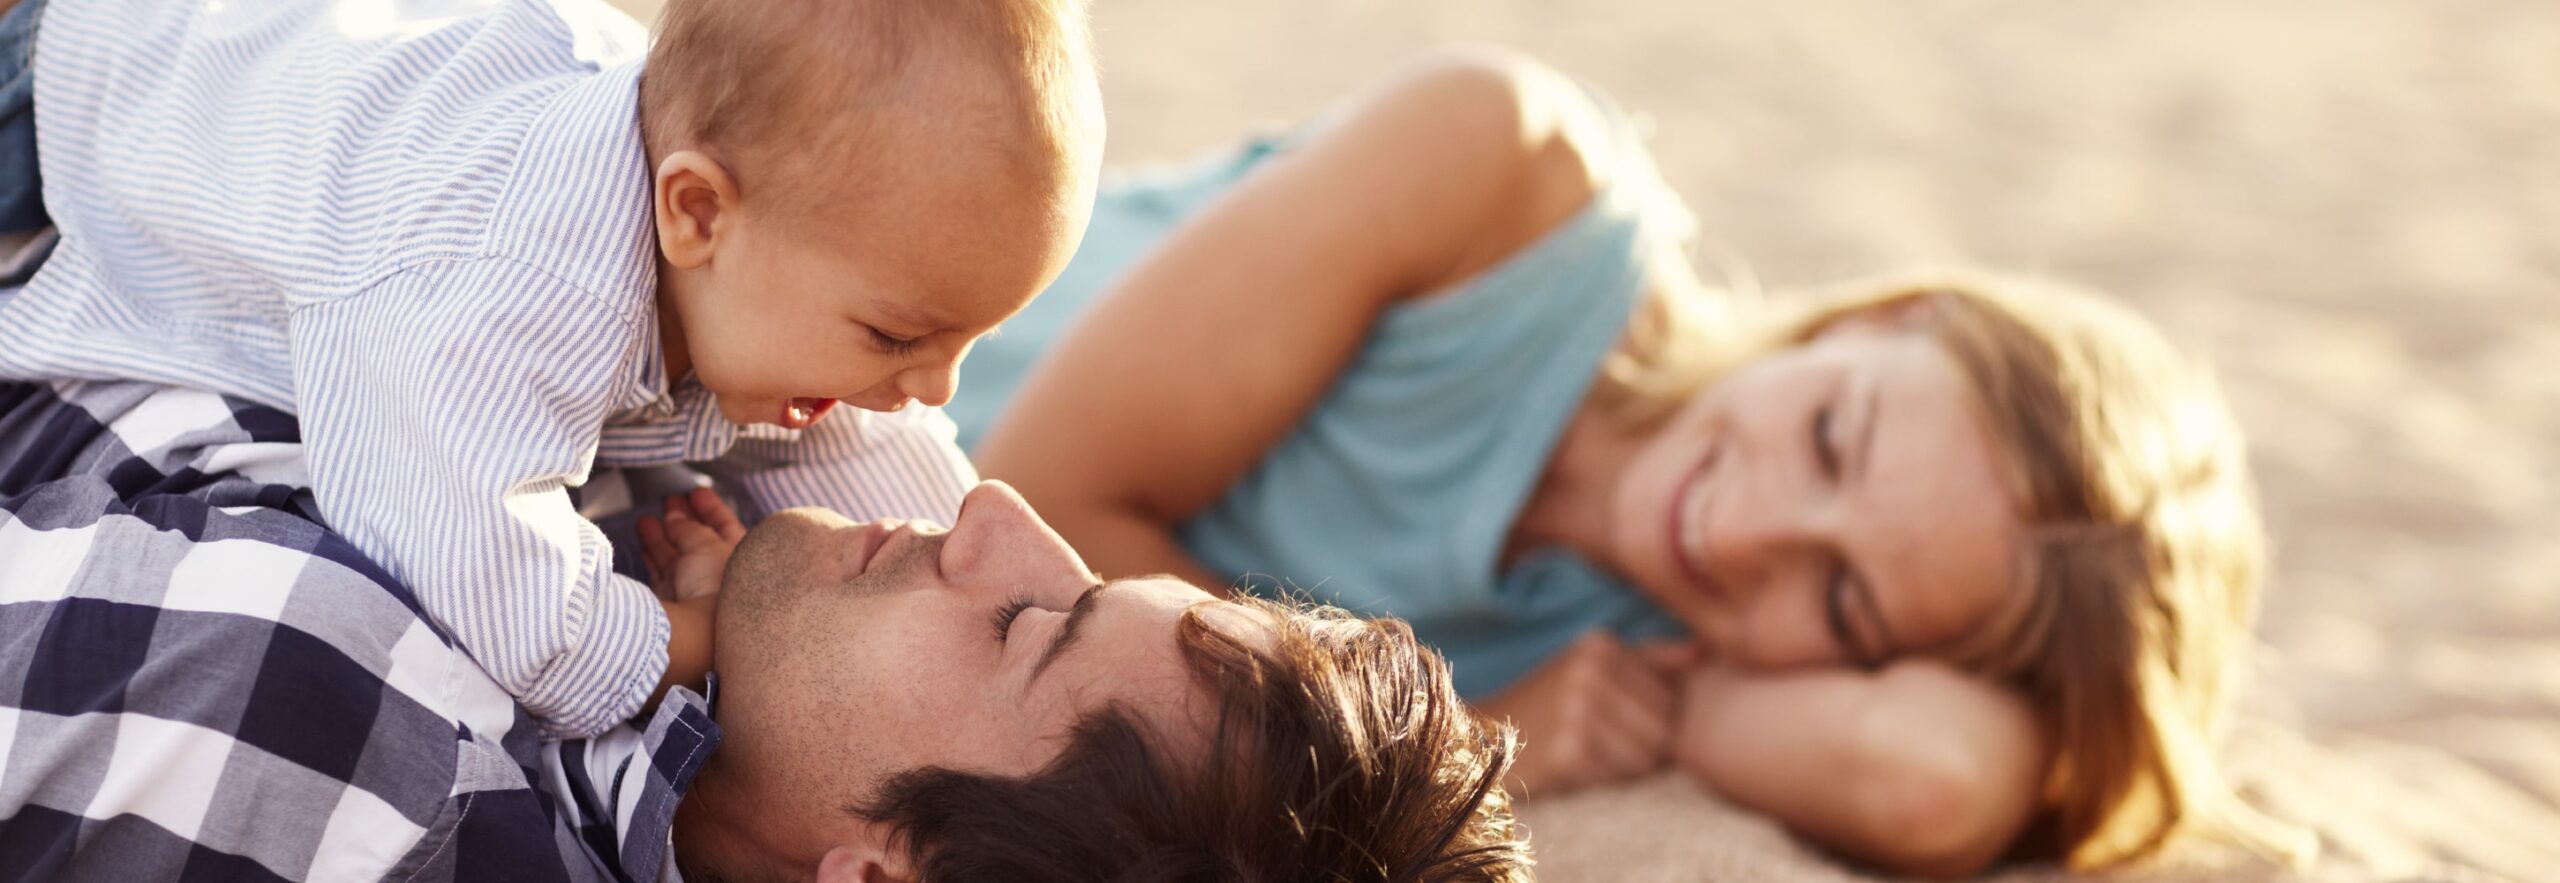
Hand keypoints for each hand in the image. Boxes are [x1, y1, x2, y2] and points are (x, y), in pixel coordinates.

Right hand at [636, 486, 745, 603]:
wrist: (697, 633)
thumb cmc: (715, 585)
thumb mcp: (707, 544)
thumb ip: (690, 527)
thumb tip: (675, 515)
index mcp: (741, 560)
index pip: (727, 527)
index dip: (712, 508)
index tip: (697, 492)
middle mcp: (719, 577)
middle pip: (699, 541)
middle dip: (684, 519)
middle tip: (669, 499)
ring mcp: (694, 591)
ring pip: (677, 555)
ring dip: (662, 533)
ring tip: (647, 515)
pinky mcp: (670, 601)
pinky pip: (660, 570)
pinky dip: (651, 551)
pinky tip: (642, 532)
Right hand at [1478, 630, 1698, 796]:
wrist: (1477, 735)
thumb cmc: (1548, 703)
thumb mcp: (1590, 666)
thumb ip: (1651, 659)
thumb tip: (1706, 651)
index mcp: (1600, 645)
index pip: (1672, 699)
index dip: (1655, 721)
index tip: (1619, 722)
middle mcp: (1588, 671)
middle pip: (1664, 731)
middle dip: (1646, 747)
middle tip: (1605, 744)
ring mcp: (1575, 709)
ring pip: (1646, 759)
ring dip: (1625, 768)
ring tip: (1591, 754)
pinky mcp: (1566, 749)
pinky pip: (1618, 778)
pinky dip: (1601, 781)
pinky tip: (1574, 766)